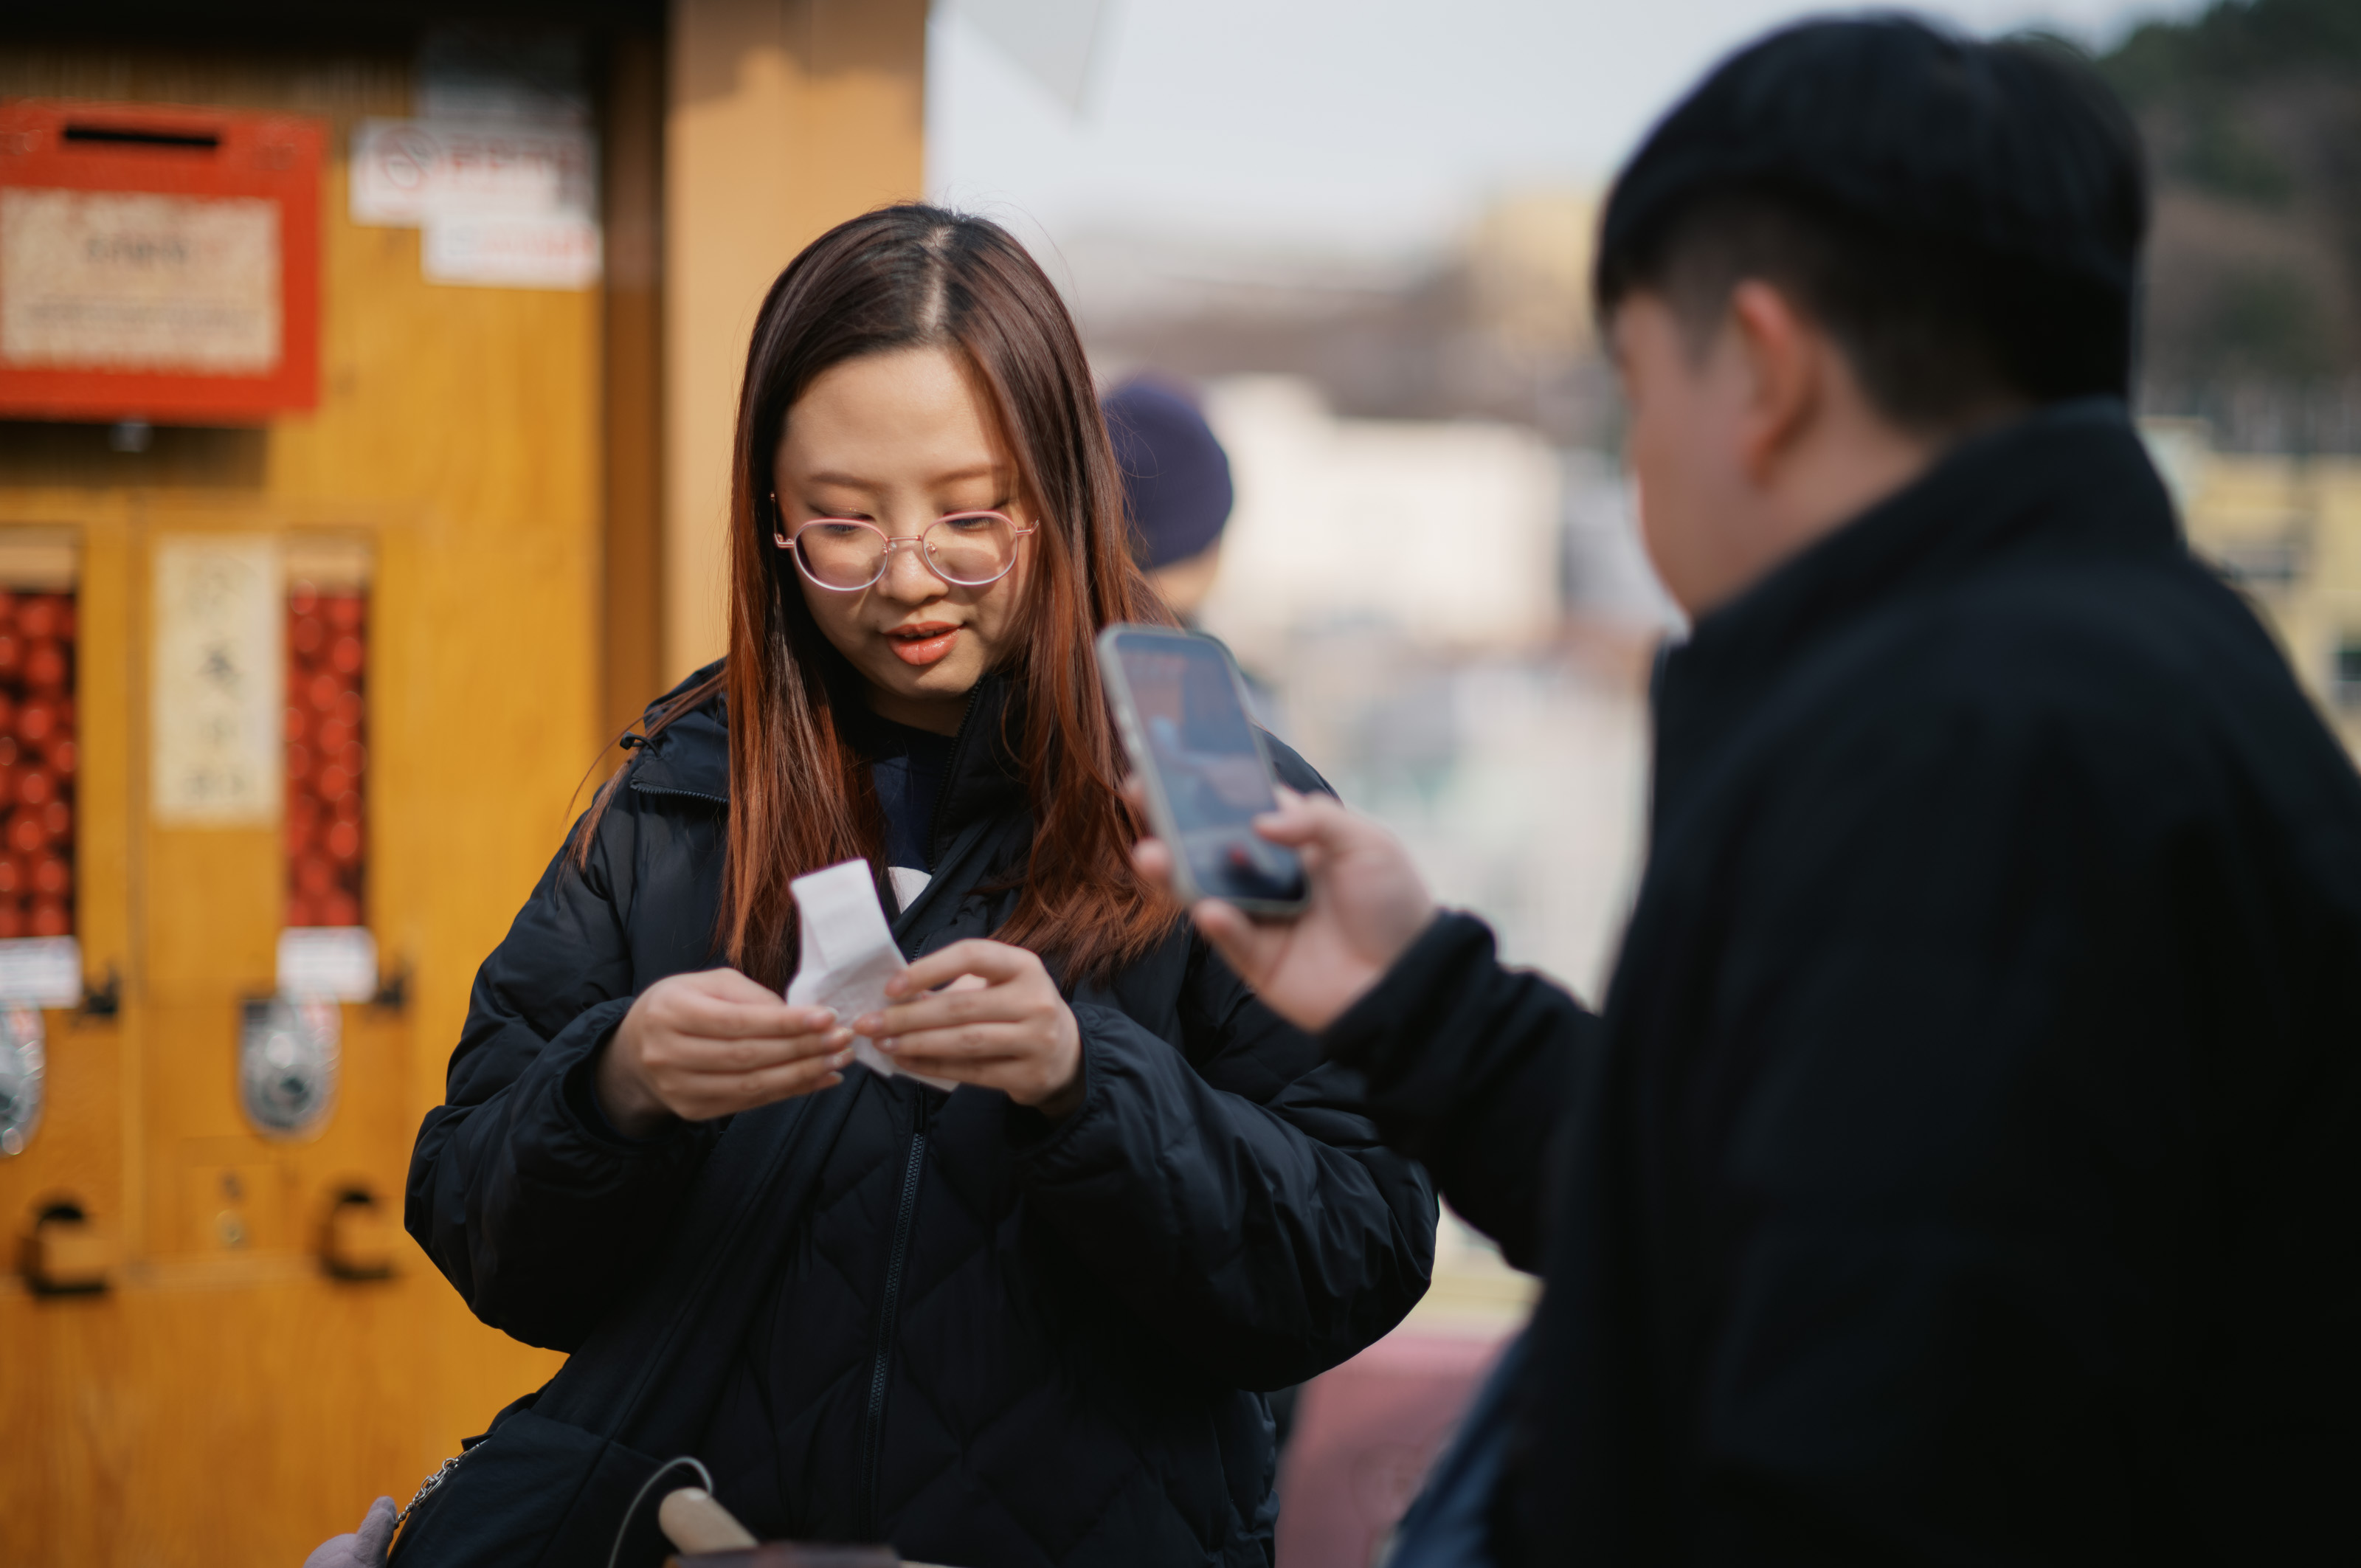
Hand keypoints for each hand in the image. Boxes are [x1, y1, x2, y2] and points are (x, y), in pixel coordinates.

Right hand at [598, 968, 854, 1135]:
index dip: (784, 1022)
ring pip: (751, 1085)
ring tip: (838, 1060)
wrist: (638, 1048)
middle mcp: (668, 1053)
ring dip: (802, 1074)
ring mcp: (678, 1088)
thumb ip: (751, 996)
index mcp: (671, 1012)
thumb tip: (798, 1016)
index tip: (827, 1016)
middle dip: (802, 1048)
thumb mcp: (709, 984)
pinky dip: (789, 1092)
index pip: (736, 1021)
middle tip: (842, 1038)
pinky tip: (819, 1079)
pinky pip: (748, 1103)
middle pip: (747, 1056)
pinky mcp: (692, 1111)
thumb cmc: (682, 1005)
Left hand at [853, 940, 1084, 1117]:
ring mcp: (1036, 1040)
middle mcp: (1035, 1000)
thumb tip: (895, 995)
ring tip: (882, 1044)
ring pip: (964, 1042)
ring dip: (916, 1044)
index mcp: (1024, 966)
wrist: (1065, 1052)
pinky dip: (933, 1067)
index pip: (972, 956)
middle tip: (869, 1023)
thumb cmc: (1018, 1008)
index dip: (929, 968)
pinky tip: (906, 1062)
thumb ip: (955, 985)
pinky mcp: (1029, 1074)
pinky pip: (971, 1072)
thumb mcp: (999, 984)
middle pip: (960, 1007)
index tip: (891, 987)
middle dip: (907, 1017)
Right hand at [1131, 785, 1436, 1032]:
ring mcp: (1259, 917)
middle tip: (1139, 793)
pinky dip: (1219, 922)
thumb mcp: (1367, 844)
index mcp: (1296, 842)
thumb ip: (1316, 820)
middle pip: (1210, 844)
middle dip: (1173, 821)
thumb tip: (1260, 820)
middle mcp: (1270, 876)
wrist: (1410, 982)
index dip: (1212, 784)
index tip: (1175, 760)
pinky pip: (1229, 937)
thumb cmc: (1395, 907)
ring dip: (1175, 872)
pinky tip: (1213, 909)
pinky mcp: (1256, 961)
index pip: (1243, 805)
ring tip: (1151, 854)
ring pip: (1205, 889)